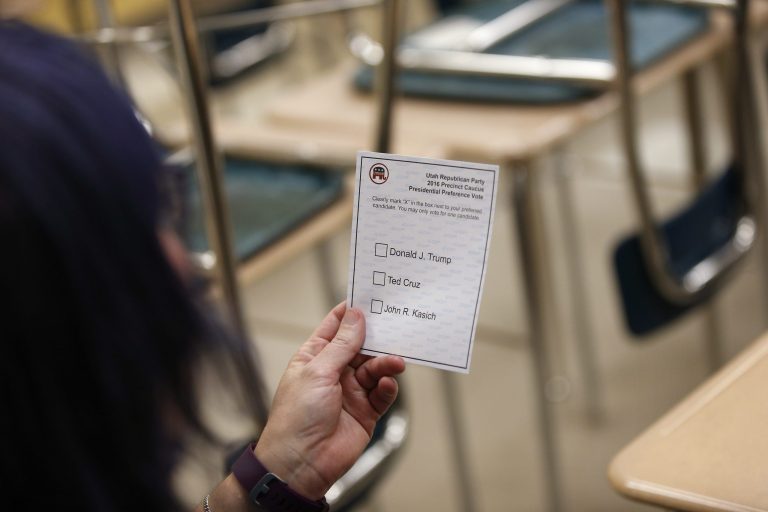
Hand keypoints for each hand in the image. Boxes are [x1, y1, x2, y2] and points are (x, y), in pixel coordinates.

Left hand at [254, 302, 405, 499]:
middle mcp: (334, 371)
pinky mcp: (366, 411)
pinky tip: (386, 385)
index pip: (336, 326)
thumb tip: (356, 316)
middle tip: (396, 326)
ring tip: (396, 362)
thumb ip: (342, 345)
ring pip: (375, 368)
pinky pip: (382, 393)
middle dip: (377, 337)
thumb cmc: (296, 417)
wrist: (301, 464)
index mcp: (315, 356)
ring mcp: (350, 391)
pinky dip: (387, 387)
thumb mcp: (317, 372)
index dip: (352, 312)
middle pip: (362, 345)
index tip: (372, 297)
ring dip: (386, 363)